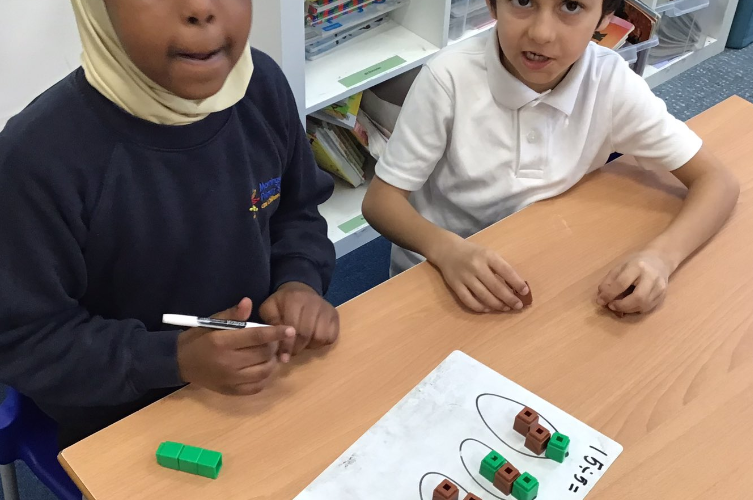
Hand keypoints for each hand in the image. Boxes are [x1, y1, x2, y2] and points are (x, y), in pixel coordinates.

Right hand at [177, 298, 294, 395]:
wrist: (179, 362)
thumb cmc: (197, 339)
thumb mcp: (211, 322)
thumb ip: (232, 314)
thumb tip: (248, 302)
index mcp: (222, 342)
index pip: (256, 337)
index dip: (275, 333)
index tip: (290, 329)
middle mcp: (227, 362)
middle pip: (263, 354)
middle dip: (274, 346)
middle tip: (273, 340)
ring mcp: (230, 380)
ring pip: (264, 371)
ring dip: (272, 361)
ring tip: (269, 354)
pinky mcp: (231, 392)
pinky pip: (256, 387)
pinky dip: (264, 377)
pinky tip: (261, 368)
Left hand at [259, 282, 338, 357]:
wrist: (300, 289)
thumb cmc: (282, 303)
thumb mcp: (270, 308)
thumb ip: (271, 324)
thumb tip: (276, 342)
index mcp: (295, 299)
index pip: (292, 327)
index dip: (287, 345)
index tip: (283, 357)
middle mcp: (313, 302)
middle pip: (307, 333)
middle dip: (298, 347)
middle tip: (292, 352)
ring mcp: (326, 308)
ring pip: (320, 336)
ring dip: (310, 345)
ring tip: (302, 343)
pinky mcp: (335, 315)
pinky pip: (331, 336)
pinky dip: (322, 343)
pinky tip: (312, 339)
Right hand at [431, 235, 528, 312]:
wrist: (447, 250)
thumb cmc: (473, 253)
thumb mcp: (488, 254)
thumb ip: (500, 268)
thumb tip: (515, 287)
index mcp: (488, 256)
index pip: (506, 271)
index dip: (517, 283)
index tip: (525, 292)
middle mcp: (476, 266)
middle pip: (496, 287)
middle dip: (509, 298)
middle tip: (518, 306)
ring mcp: (465, 277)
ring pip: (483, 296)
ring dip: (497, 305)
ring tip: (506, 308)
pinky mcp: (455, 285)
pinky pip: (469, 300)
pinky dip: (480, 307)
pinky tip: (488, 309)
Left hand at [597, 250, 671, 314]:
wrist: (659, 261)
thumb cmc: (636, 263)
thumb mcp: (619, 267)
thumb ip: (609, 281)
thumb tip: (601, 298)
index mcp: (638, 266)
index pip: (622, 283)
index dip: (609, 294)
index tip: (600, 301)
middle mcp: (652, 277)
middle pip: (638, 298)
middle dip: (622, 306)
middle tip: (611, 306)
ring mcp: (660, 288)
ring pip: (643, 306)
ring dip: (627, 309)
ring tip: (618, 306)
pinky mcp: (663, 296)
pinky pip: (647, 308)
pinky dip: (635, 309)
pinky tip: (629, 305)